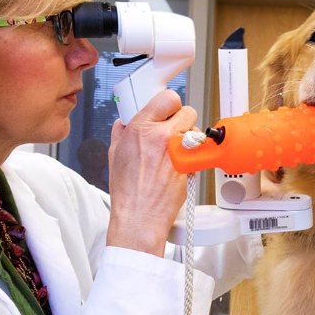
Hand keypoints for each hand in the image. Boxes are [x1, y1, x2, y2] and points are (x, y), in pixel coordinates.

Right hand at [105, 90, 196, 254]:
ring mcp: (180, 150)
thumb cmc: (127, 192)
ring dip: (189, 137)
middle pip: (187, 110)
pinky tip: (182, 164)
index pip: (167, 98)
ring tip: (176, 152)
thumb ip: (121, 133)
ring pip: (196, 129)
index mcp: (141, 129)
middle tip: (174, 131)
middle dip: (181, 120)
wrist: (140, 217)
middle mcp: (162, 136)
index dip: (169, 104)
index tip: (167, 111)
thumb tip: (124, 123)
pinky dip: (194, 154)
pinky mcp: (192, 164)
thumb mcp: (114, 155)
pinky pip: (199, 150)